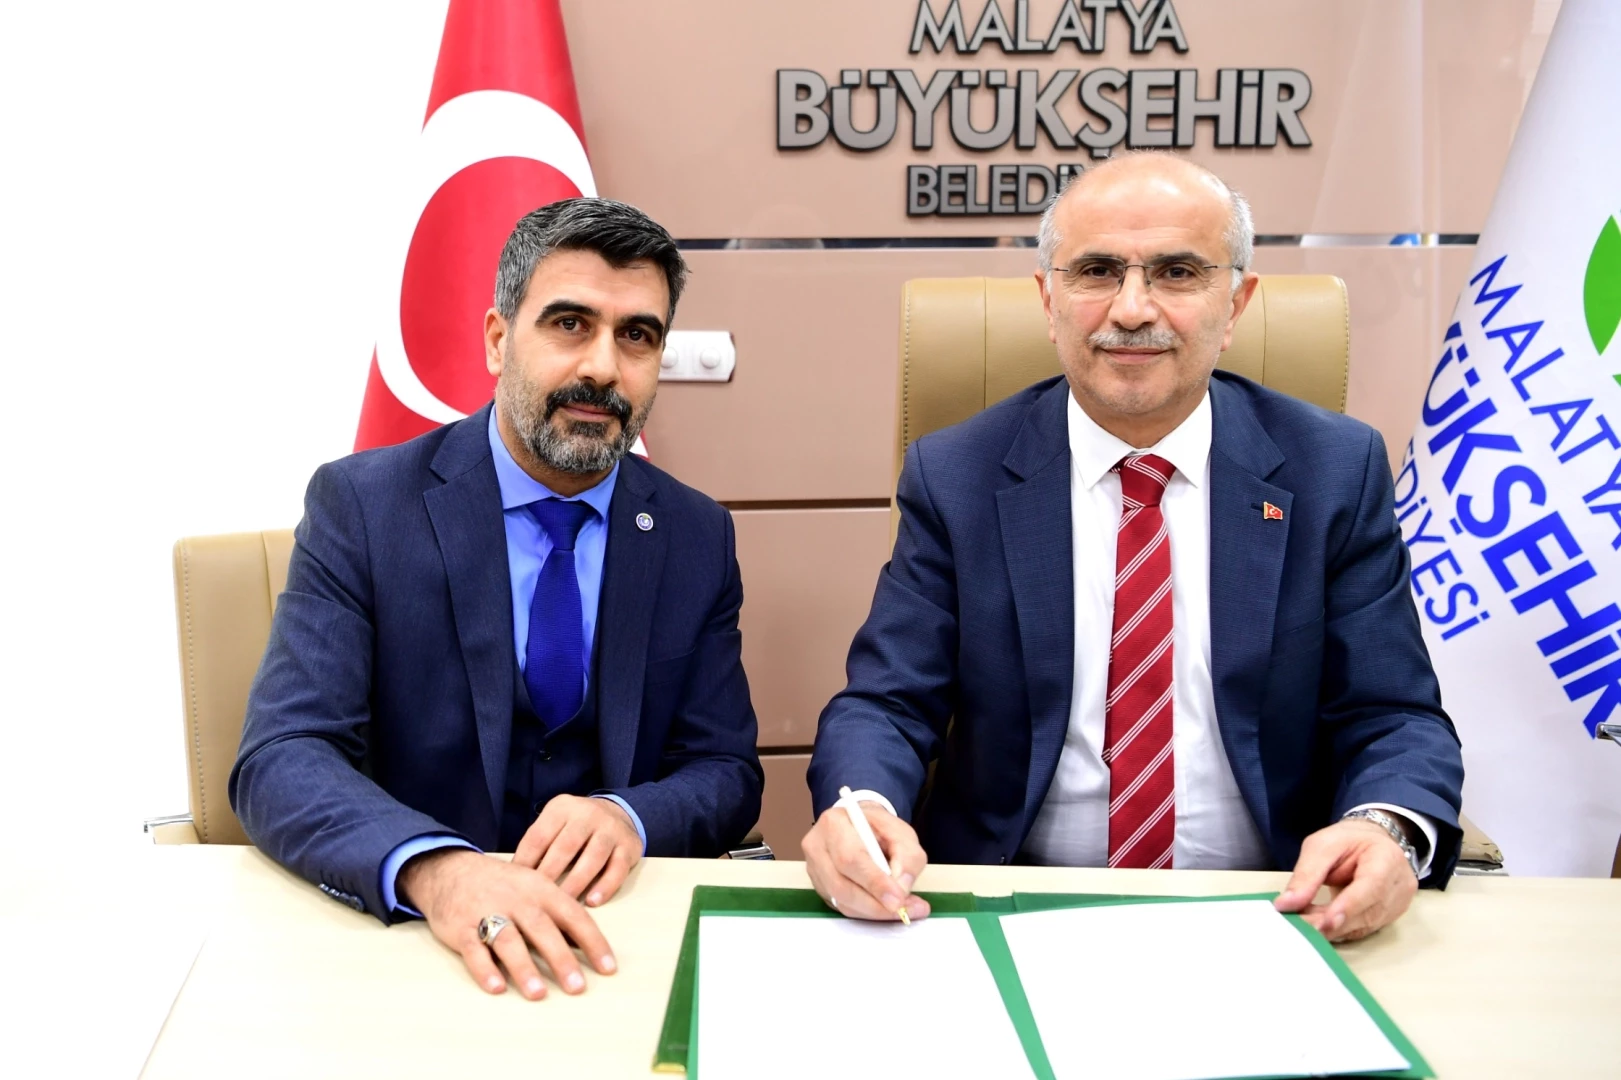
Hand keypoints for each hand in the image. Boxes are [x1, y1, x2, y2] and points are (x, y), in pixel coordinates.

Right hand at [398, 848, 616, 999]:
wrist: (450, 870)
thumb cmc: (503, 886)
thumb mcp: (534, 889)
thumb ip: (557, 915)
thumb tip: (587, 947)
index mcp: (541, 889)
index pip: (574, 916)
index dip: (592, 942)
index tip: (608, 968)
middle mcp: (517, 900)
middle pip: (542, 929)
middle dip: (561, 959)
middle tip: (577, 987)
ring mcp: (488, 912)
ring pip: (508, 940)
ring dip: (524, 968)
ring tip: (539, 993)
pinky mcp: (461, 927)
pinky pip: (474, 949)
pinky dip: (484, 969)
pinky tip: (496, 987)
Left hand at [512, 794, 641, 906]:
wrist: (619, 813)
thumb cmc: (576, 828)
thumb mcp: (555, 824)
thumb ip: (537, 844)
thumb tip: (511, 877)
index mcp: (562, 808)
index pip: (539, 836)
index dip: (525, 862)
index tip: (515, 886)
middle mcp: (588, 814)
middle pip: (565, 847)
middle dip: (549, 875)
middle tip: (536, 900)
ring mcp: (611, 829)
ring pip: (592, 858)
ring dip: (575, 884)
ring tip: (563, 905)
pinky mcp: (629, 846)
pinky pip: (617, 869)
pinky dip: (605, 887)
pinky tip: (592, 902)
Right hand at [801, 800, 929, 921]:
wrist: (859, 825)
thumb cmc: (879, 828)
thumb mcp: (901, 832)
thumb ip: (907, 856)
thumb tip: (901, 888)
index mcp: (834, 823)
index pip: (850, 858)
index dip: (874, 882)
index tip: (898, 899)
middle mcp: (816, 846)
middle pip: (840, 885)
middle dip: (875, 903)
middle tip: (904, 910)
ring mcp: (814, 868)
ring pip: (841, 901)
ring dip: (873, 911)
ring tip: (903, 910)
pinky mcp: (819, 886)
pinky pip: (841, 906)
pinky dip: (867, 912)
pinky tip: (886, 908)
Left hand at [1273, 819, 1418, 942]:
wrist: (1370, 842)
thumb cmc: (1347, 840)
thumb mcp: (1321, 846)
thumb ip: (1306, 874)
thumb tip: (1286, 905)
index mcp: (1388, 858)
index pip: (1372, 887)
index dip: (1349, 907)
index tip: (1325, 922)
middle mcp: (1399, 885)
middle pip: (1367, 912)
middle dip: (1331, 922)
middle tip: (1300, 926)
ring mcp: (1397, 904)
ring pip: (1363, 926)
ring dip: (1332, 929)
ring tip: (1304, 924)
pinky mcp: (1388, 918)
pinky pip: (1362, 930)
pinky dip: (1339, 930)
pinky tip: (1318, 926)